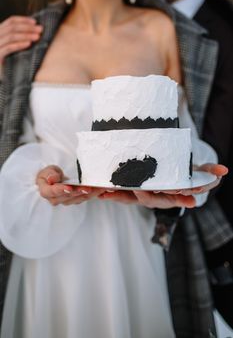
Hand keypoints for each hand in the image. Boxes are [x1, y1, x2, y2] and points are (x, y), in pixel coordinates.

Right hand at [0, 16, 42, 63]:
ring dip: (25, 35)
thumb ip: (19, 38)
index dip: (23, 20)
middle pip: (12, 27)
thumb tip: (35, 31)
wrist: (2, 78)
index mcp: (0, 32)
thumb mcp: (13, 47)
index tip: (35, 22)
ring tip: (37, 37)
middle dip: (27, 27)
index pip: (11, 21)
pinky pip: (9, 48)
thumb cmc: (9, 62)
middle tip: (40, 29)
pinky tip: (29, 44)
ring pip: (11, 36)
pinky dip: (19, 44)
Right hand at [36, 165, 104, 205]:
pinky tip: (100, 189)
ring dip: (89, 194)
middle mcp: (56, 199)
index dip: (61, 190)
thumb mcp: (47, 170)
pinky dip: (93, 193)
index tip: (69, 188)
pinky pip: (85, 197)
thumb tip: (52, 179)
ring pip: (79, 198)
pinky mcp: (75, 200)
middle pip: (69, 196)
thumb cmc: (50, 174)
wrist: (54, 179)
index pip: (53, 192)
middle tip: (89, 188)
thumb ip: (49, 174)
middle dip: (79, 192)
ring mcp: (67, 201)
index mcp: (46, 192)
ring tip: (98, 188)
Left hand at [97, 163, 227, 207]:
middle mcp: (154, 197)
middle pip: (141, 199)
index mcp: (168, 195)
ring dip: (114, 196)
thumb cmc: (182, 175)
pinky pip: (119, 193)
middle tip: (116, 193)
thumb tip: (225, 171)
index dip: (160, 197)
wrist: (170, 179)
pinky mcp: (131, 190)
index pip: (166, 197)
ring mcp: (141, 195)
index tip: (144, 192)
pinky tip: (97, 189)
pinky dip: (109, 191)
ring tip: (101, 193)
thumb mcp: (196, 173)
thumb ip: (209, 172)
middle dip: (130, 197)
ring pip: (127, 198)